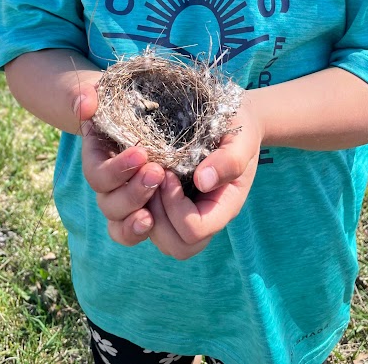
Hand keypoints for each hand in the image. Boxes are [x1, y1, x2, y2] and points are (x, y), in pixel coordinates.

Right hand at [77, 97, 165, 246]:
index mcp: (95, 158)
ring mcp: (121, 197)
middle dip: (133, 191)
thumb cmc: (117, 99)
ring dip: (140, 208)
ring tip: (162, 191)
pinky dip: (141, 229)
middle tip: (157, 172)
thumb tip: (85, 104)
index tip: (141, 152)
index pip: (97, 175)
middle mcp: (105, 184)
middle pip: (109, 202)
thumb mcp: (101, 91)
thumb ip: (85, 95)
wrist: (134, 109)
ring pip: (121, 220)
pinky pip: (134, 229)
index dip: (116, 170)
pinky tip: (156, 221)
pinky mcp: (141, 204)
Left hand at [146, 93, 263, 259]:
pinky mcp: (158, 204)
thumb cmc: (236, 129)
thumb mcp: (241, 139)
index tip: (168, 173)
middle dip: (157, 214)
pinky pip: (133, 225)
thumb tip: (203, 181)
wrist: (228, 120)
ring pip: (152, 240)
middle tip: (153, 177)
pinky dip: (126, 207)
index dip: (176, 207)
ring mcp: (177, 214)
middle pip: (175, 246)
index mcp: (222, 207)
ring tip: (141, 177)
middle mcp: (199, 217)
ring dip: (136, 211)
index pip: (195, 231)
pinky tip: (130, 178)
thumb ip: (229, 160)